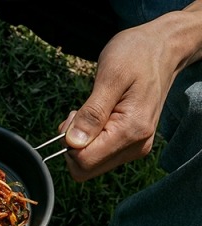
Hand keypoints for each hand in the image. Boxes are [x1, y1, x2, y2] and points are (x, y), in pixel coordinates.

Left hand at [60, 12, 190, 180]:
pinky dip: (89, 140)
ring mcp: (134, 148)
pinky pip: (98, 156)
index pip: (84, 161)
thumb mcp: (110, 76)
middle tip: (78, 114)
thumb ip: (92, 113)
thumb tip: (73, 144)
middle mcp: (136, 146)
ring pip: (90, 165)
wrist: (162, 48)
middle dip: (72, 146)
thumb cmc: (136, 54)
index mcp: (132, 131)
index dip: (69, 143)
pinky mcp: (130, 145)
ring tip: (91, 111)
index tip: (74, 116)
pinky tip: (97, 118)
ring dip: (80, 143)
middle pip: (85, 169)